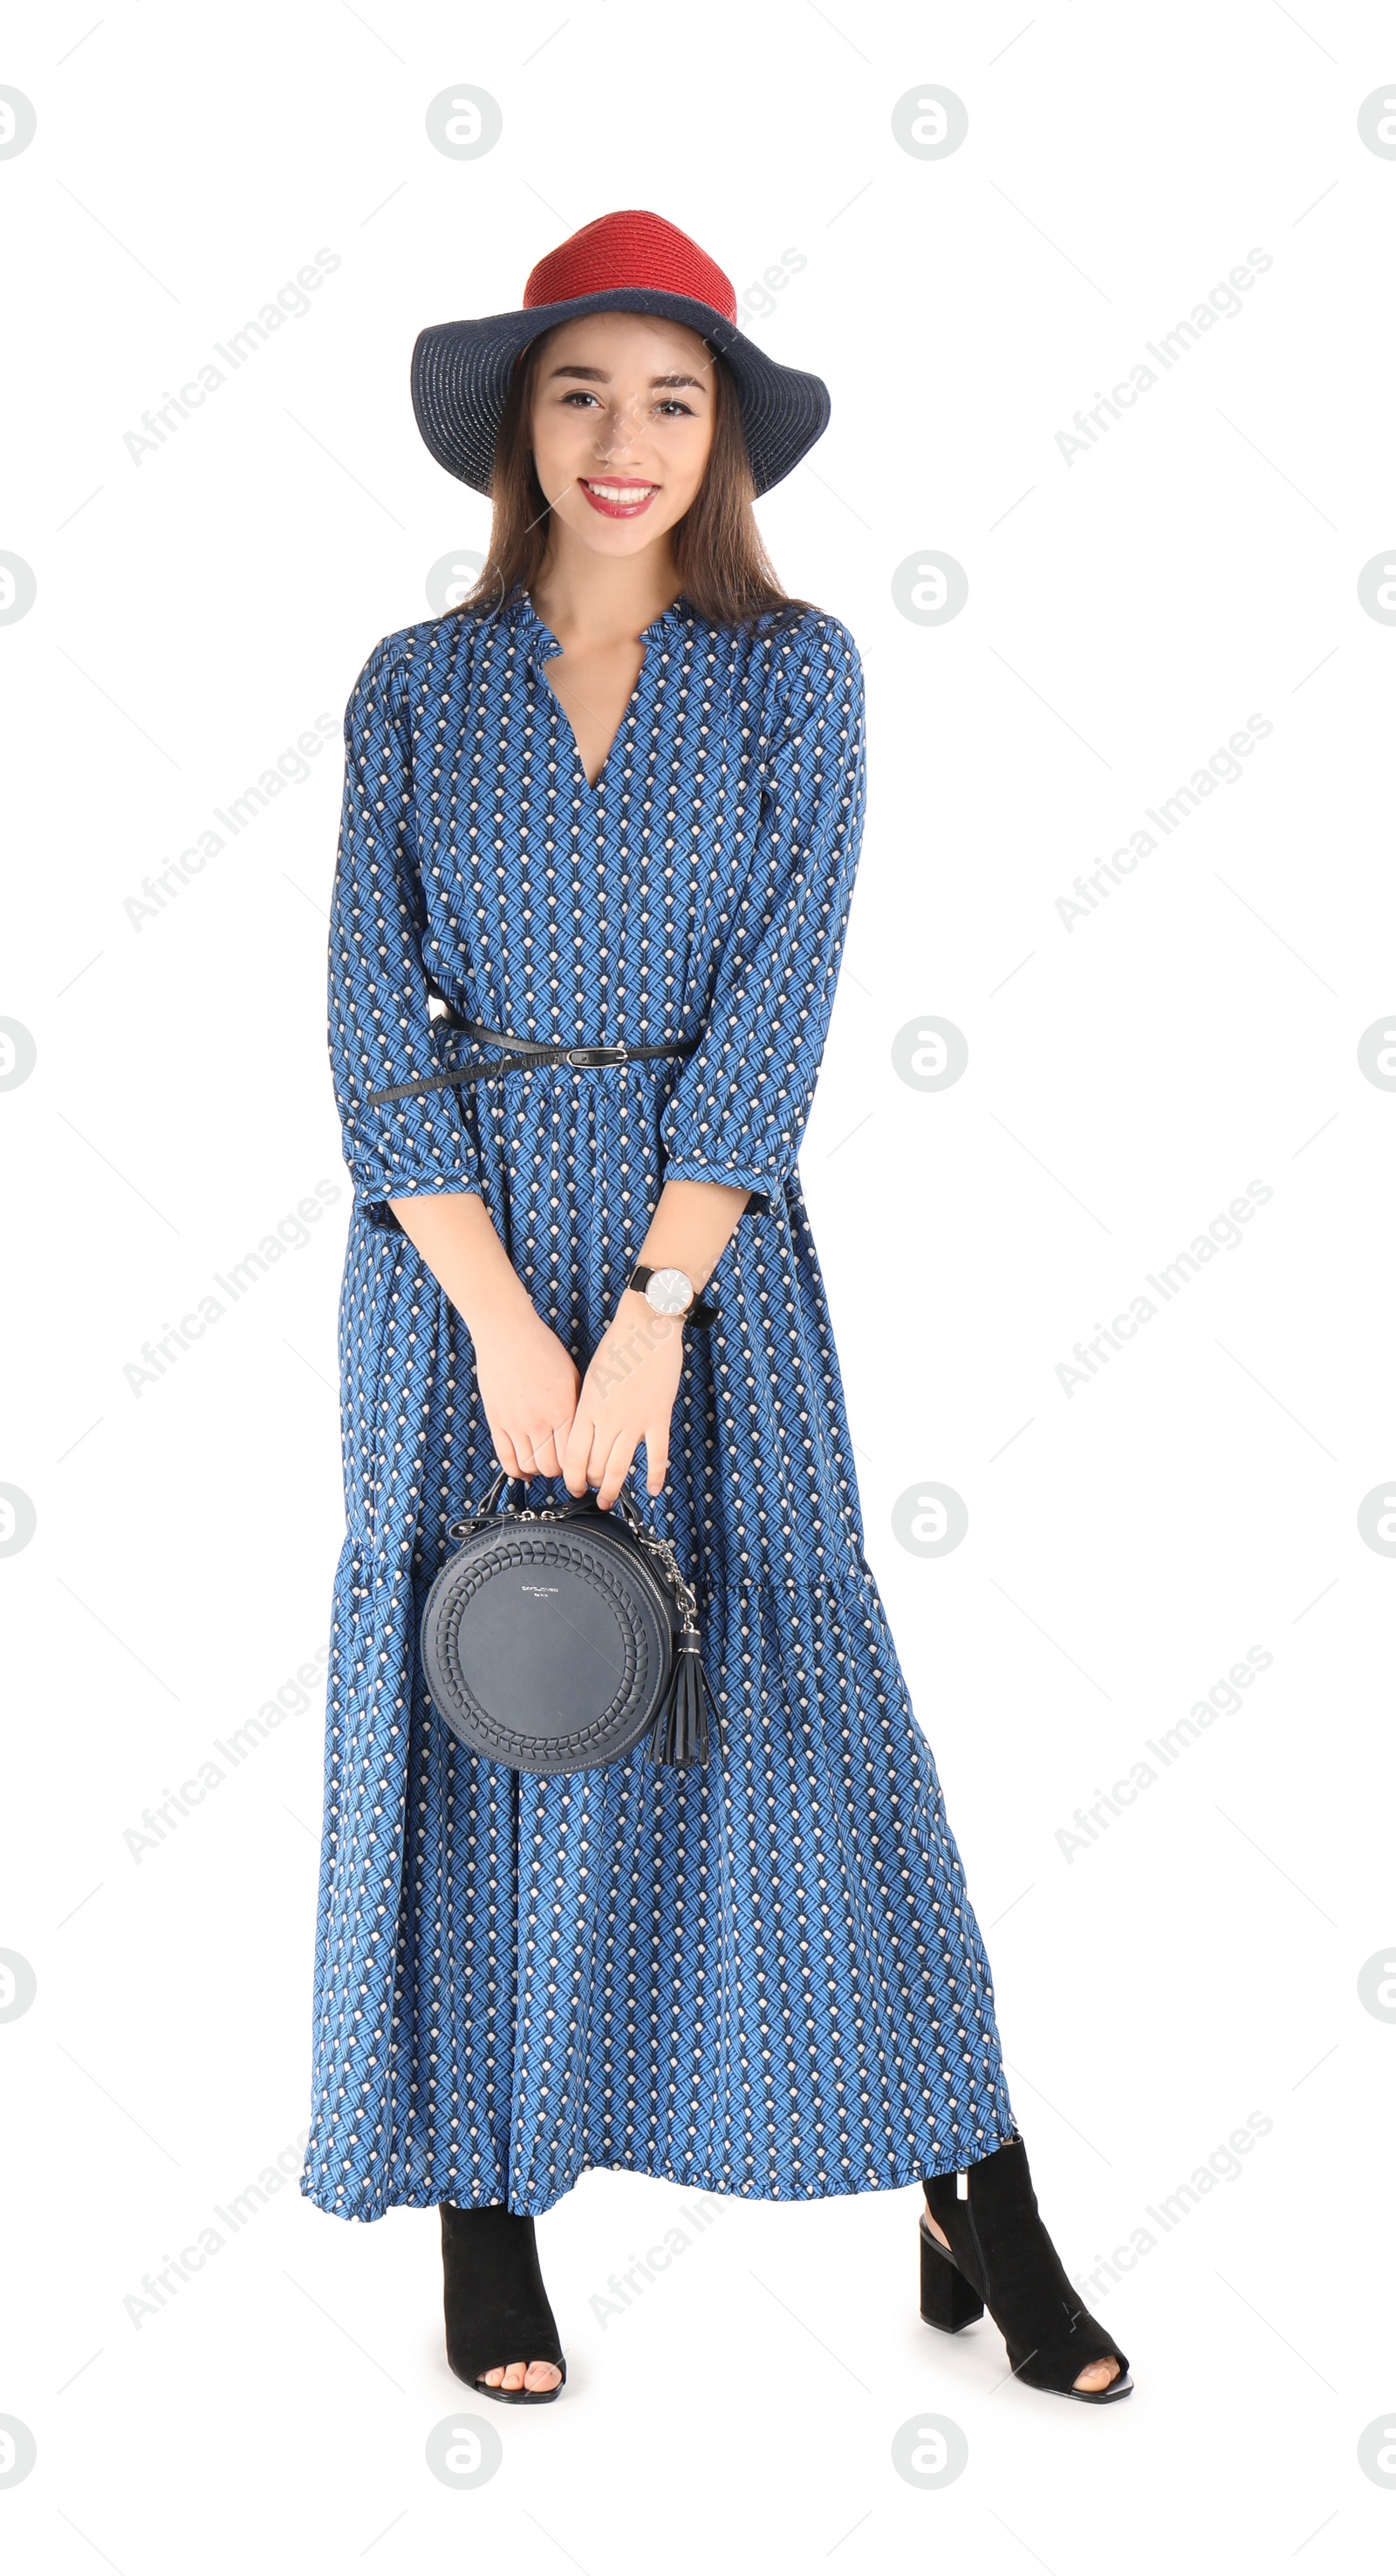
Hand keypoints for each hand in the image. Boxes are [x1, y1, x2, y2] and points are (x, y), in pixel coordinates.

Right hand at [469, 1304, 580, 1483]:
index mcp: (565, 1410)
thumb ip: (578, 1407)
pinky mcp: (496, 1421)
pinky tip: (523, 1469)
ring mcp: (516, 1423)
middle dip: (559, 1471)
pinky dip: (516, 1471)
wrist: (507, 1332)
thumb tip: (585, 1433)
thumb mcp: (573, 1376)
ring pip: (529, 1467)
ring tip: (542, 1464)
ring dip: (538, 1471)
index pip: (575, 1456)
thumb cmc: (542, 1348)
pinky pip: (505, 1459)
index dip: (579, 1467)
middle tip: (561, 1466)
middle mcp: (541, 1421)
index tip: (581, 1467)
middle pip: (552, 1468)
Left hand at [562, 1289, 684, 1507]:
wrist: (647, 1327)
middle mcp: (608, 1420)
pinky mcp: (659, 1418)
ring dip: (613, 1490)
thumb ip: (587, 1407)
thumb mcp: (591, 1378)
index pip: (573, 1455)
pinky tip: (654, 1490)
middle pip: (594, 1466)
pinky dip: (656, 1476)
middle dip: (590, 1485)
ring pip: (620, 1467)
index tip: (572, 1485)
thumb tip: (584, 1430)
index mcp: (587, 1409)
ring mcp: (634, 1421)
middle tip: (591, 1493)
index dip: (571, 1476)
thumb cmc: (618, 1347)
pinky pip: (657, 1455)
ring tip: (609, 1501)